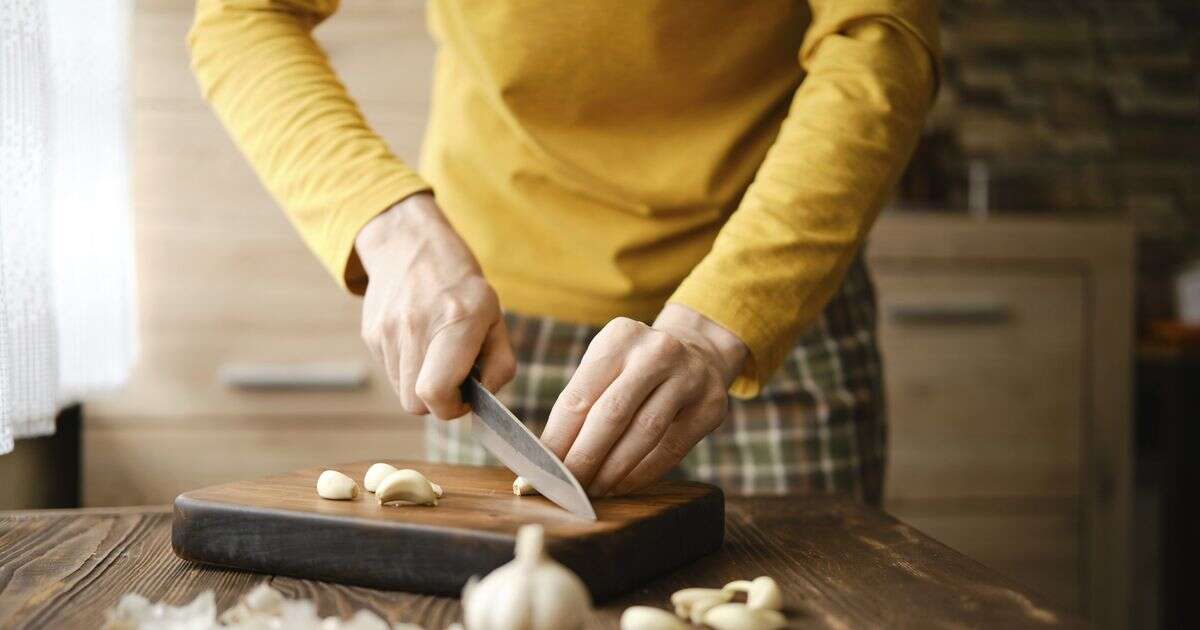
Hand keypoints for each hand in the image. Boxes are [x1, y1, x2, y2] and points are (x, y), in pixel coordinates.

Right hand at [355, 193, 515, 418]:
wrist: (410, 243)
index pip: (436, 393)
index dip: (452, 407)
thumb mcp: (495, 316)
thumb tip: (484, 398)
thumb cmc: (461, 285)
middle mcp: (416, 326)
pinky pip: (390, 371)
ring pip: (401, 391)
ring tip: (434, 351)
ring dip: (420, 382)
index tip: (465, 396)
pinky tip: (417, 339)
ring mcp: (388, 330)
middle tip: (452, 375)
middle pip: (415, 403)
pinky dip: (406, 367)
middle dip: (436, 400)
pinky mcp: (370, 332)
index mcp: (457, 321)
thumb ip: (499, 363)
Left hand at [541, 304, 747, 496]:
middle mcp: (657, 351)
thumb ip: (581, 401)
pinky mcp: (710, 406)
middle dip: (583, 458)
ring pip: (643, 433)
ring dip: (612, 470)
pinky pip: (670, 449)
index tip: (538, 471)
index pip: (579, 396)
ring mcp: (689, 376)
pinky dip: (640, 474)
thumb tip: (548, 455)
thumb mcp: (608, 363)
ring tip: (591, 491)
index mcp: (620, 336)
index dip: (557, 439)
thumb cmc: (636, 367)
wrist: (698, 352)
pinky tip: (620, 486)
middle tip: (563, 488)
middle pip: (611, 415)